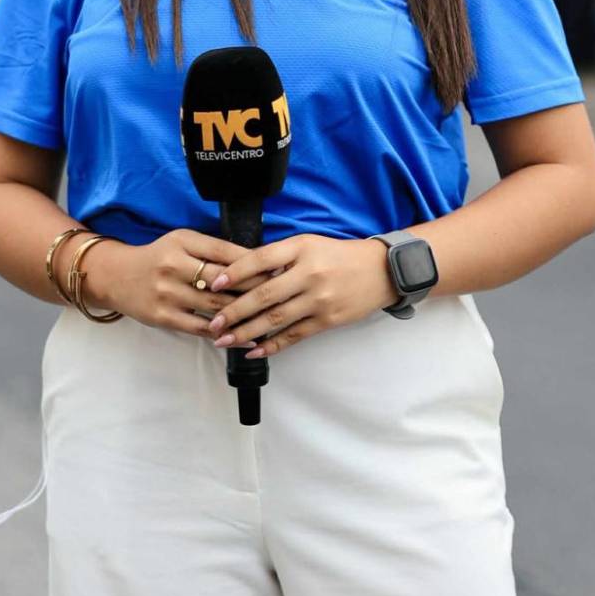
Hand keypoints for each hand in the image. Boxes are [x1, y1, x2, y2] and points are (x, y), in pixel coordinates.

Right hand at [82, 229, 275, 335]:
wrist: (116, 277)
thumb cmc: (158, 258)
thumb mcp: (182, 242)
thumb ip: (214, 250)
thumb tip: (257, 262)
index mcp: (183, 241)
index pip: (227, 252)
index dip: (256, 263)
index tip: (279, 270)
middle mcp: (174, 265)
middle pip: (225, 281)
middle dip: (257, 289)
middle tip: (282, 296)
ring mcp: (168, 293)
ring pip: (216, 306)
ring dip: (246, 314)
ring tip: (271, 318)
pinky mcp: (164, 317)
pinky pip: (201, 328)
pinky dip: (227, 333)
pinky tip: (246, 337)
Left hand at [205, 234, 395, 357]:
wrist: (381, 271)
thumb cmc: (338, 255)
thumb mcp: (308, 244)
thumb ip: (279, 256)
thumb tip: (241, 273)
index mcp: (301, 248)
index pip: (260, 260)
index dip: (234, 273)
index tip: (214, 284)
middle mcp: (309, 273)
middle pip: (264, 295)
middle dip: (234, 311)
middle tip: (213, 323)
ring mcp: (319, 299)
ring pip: (275, 320)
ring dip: (246, 333)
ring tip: (225, 341)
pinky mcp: (327, 320)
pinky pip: (294, 335)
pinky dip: (272, 346)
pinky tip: (254, 351)